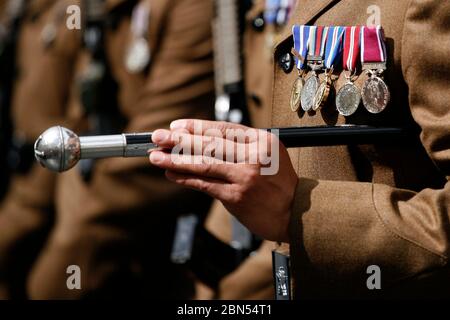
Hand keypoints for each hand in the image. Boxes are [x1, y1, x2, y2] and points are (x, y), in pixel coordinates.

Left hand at [149, 120, 297, 241]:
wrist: (297, 212)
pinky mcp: (236, 196)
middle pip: (209, 143)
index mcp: (261, 140)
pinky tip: (171, 173)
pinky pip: (205, 184)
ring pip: (203, 163)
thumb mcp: (271, 154)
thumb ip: (244, 145)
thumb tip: (206, 140)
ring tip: (156, 155)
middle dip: (179, 139)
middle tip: (158, 136)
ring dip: (176, 159)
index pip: (223, 128)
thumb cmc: (281, 184)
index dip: (196, 126)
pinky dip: (186, 178)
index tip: (176, 126)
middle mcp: (252, 155)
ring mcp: (244, 176)